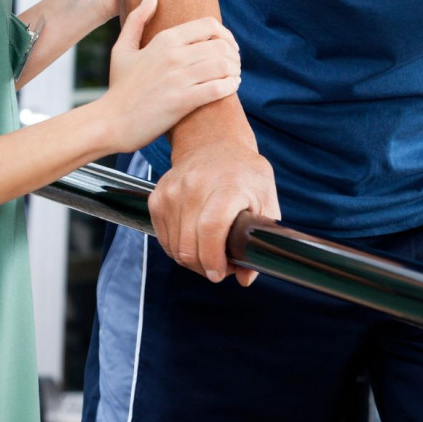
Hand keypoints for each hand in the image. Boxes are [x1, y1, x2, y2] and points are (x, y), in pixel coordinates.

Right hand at [98, 0, 240, 150]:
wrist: (110, 122)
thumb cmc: (119, 87)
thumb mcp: (123, 49)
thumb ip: (137, 20)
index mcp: (164, 40)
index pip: (208, 25)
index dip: (225, 34)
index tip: (228, 46)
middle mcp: (173, 55)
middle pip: (221, 46)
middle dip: (234, 55)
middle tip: (234, 64)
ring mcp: (178, 78)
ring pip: (223, 66)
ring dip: (235, 70)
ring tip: (234, 76)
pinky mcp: (181, 101)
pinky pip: (217, 89)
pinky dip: (230, 86)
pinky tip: (231, 88)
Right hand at [149, 135, 279, 285]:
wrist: (213, 143)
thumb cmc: (244, 173)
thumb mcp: (266, 198)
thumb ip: (260, 238)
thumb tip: (246, 277)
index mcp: (228, 185)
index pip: (211, 228)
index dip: (213, 257)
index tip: (220, 272)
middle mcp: (195, 186)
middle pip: (189, 244)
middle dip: (204, 266)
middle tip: (219, 267)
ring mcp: (172, 191)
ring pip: (174, 246)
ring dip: (191, 260)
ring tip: (209, 253)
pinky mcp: (157, 197)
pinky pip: (163, 238)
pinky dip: (178, 248)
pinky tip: (194, 241)